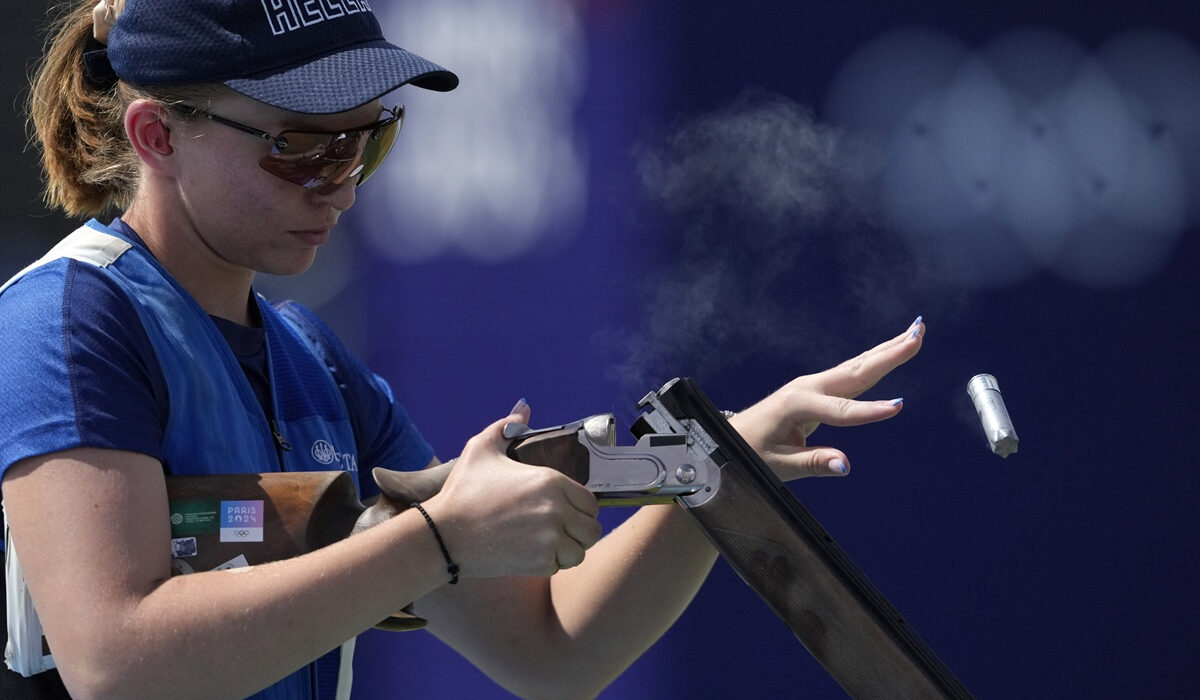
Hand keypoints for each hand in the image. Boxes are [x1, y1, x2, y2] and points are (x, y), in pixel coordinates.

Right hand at [423, 402, 601, 578]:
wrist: (443, 534)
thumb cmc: (463, 492)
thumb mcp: (481, 449)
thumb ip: (506, 426)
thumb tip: (524, 408)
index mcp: (550, 481)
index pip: (590, 501)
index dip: (580, 507)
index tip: (565, 510)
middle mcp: (556, 510)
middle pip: (591, 528)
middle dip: (578, 530)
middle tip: (560, 530)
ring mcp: (549, 539)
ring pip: (580, 550)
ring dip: (569, 549)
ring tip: (550, 543)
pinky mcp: (539, 562)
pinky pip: (560, 565)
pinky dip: (551, 562)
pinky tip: (533, 553)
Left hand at [729, 317, 924, 480]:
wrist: (734, 435)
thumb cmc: (750, 451)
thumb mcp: (777, 464)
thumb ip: (812, 463)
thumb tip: (845, 466)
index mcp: (796, 405)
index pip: (840, 411)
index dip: (869, 412)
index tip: (899, 407)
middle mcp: (807, 387)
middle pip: (856, 371)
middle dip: (890, 353)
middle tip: (919, 334)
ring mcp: (813, 384)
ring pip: (857, 366)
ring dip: (888, 349)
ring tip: (916, 332)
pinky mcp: (818, 388)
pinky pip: (852, 372)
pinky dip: (875, 360)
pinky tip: (892, 350)